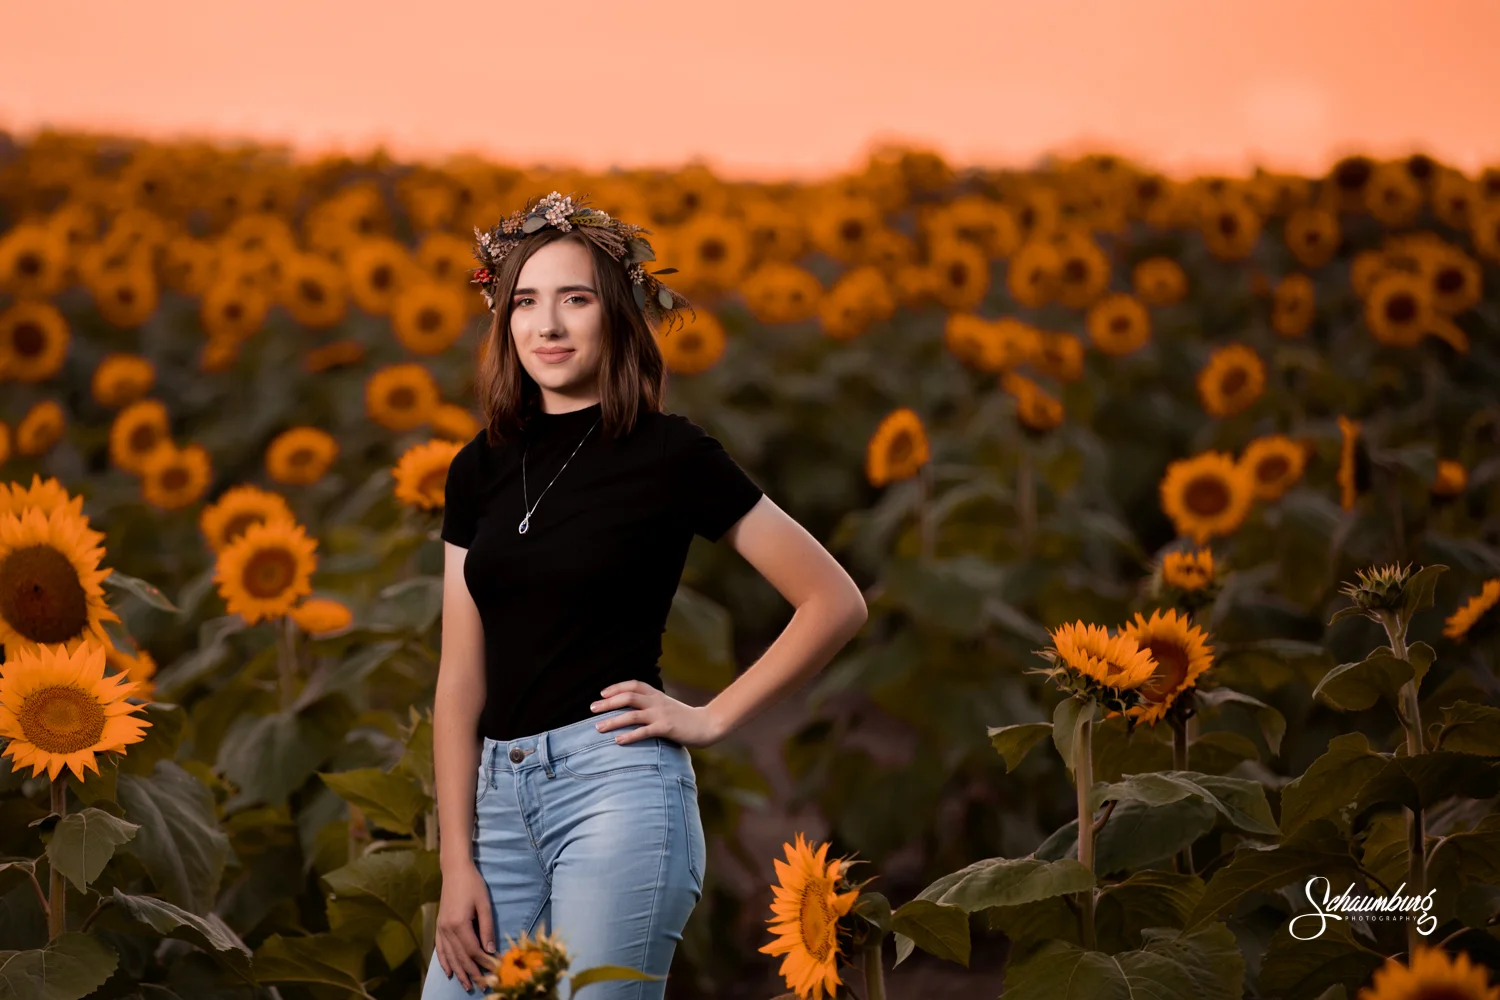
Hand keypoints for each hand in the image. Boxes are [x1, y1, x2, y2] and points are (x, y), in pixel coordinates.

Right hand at [435, 862, 494, 990]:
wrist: (454, 870)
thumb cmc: (473, 884)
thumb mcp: (484, 904)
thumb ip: (487, 928)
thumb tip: (491, 950)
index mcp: (459, 924)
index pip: (473, 950)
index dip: (483, 963)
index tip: (494, 972)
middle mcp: (447, 929)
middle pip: (461, 957)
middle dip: (472, 973)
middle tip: (482, 986)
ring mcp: (441, 928)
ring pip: (450, 956)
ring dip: (459, 972)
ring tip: (467, 985)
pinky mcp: (439, 926)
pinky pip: (440, 948)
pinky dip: (444, 962)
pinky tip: (449, 972)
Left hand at [590, 680, 723, 746]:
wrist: (706, 724)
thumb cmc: (684, 718)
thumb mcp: (666, 705)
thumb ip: (651, 704)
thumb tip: (632, 708)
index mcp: (657, 694)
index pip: (633, 685)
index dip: (616, 688)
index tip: (602, 694)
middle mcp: (657, 702)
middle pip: (628, 697)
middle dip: (608, 703)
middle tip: (592, 709)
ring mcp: (661, 715)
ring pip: (632, 715)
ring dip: (613, 721)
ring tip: (598, 727)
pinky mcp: (666, 728)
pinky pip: (644, 732)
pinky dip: (629, 736)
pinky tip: (618, 741)